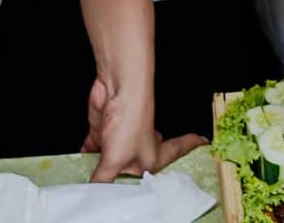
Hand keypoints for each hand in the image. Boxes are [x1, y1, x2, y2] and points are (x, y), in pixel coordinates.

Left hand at [82, 75, 206, 181]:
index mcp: (153, 158)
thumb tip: (95, 192)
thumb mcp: (115, 159)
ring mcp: (120, 140)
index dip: (189, 149)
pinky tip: (80, 168)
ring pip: (111, 161)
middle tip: (119, 193)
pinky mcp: (103, 133)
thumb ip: (104, 179)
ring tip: (94, 185)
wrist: (113, 91)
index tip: (203, 144)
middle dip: (128, 178)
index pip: (176, 155)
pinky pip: (93, 151)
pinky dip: (86, 158)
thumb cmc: (129, 120)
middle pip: (137, 167)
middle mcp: (139, 150)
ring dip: (102, 169)